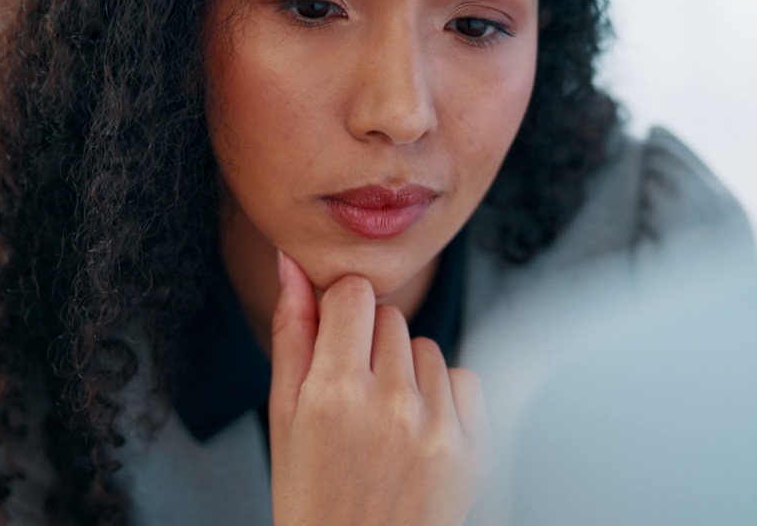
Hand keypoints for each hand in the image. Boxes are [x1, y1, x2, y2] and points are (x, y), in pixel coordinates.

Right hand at [269, 251, 488, 525]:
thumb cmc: (312, 493)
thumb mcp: (284, 416)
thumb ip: (292, 333)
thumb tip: (292, 263)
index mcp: (334, 392)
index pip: (354, 294)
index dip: (342, 314)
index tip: (336, 344)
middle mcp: (390, 404)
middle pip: (392, 318)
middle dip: (371, 346)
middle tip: (354, 399)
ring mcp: (437, 426)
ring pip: (427, 348)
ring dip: (408, 373)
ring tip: (385, 423)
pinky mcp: (473, 446)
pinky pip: (465, 378)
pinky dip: (445, 398)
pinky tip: (419, 433)